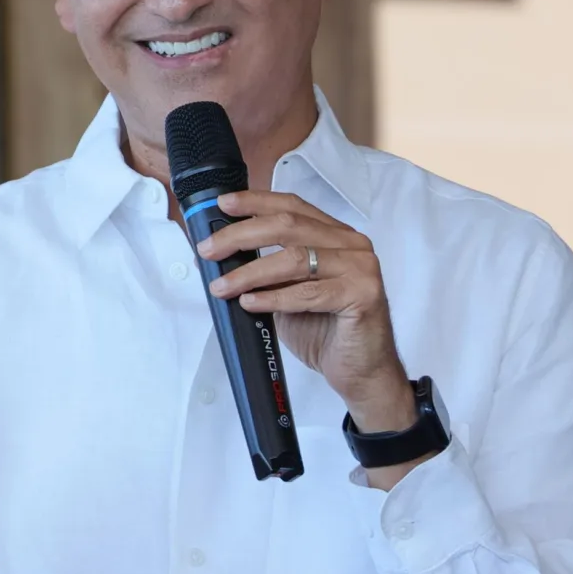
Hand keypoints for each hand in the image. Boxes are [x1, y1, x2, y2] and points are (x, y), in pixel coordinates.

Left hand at [199, 190, 415, 434]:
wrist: (359, 371)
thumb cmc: (323, 329)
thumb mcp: (285, 291)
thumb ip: (264, 269)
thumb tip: (218, 255)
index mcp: (335, 236)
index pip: (292, 205)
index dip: (255, 202)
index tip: (222, 205)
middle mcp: (352, 245)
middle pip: (288, 225)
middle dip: (240, 236)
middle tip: (208, 251)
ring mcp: (361, 268)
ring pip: (295, 258)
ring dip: (250, 273)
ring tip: (221, 287)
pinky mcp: (364, 295)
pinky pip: (309, 292)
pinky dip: (274, 298)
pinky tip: (250, 303)